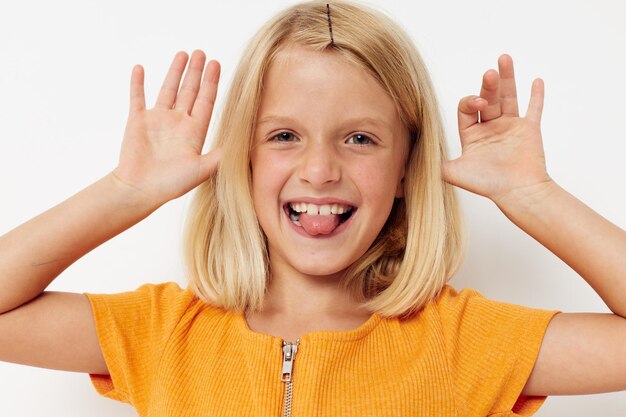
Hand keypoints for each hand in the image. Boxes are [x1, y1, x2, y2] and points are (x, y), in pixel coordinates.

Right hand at [112, 50, 222, 205]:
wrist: (140, 191)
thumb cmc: (170, 185)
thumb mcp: (201, 170)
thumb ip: (218, 156)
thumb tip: (240, 145)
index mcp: (193, 132)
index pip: (206, 101)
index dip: (212, 83)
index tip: (217, 64)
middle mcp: (177, 123)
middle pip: (190, 91)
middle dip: (196, 72)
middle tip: (202, 53)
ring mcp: (157, 121)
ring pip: (168, 90)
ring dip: (174, 72)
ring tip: (182, 54)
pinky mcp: (137, 122)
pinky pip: (137, 98)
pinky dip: (138, 83)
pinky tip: (141, 68)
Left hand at [442, 54, 552, 204]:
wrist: (516, 193)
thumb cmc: (487, 184)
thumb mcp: (453, 173)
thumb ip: (436, 162)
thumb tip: (413, 160)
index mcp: (472, 134)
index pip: (467, 108)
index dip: (471, 101)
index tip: (479, 104)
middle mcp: (490, 128)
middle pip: (488, 98)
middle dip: (488, 86)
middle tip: (490, 73)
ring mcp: (511, 128)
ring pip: (508, 97)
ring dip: (507, 78)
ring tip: (504, 58)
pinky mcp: (529, 130)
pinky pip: (534, 109)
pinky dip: (536, 96)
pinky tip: (536, 81)